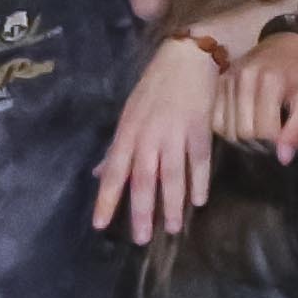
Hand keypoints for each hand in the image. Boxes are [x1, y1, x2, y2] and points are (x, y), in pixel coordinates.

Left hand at [91, 36, 229, 241]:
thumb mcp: (129, 114)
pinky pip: (199, 162)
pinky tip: (199, 201)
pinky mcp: (200, 129)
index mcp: (128, 132)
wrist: (188, 57)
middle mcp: (149, 135)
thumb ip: (116, 147)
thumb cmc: (154, 86)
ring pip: (173, 176)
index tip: (100, 225)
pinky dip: (199, 182)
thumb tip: (98, 174)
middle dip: (142, 211)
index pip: (114, 171)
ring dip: (173, 204)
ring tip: (172, 228)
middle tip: (141, 239)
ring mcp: (176, 133)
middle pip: (144, 180)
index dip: (106, 199)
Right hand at [227, 18, 297, 159]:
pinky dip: (228, 128)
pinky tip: (243, 124)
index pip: (264, 131)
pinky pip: (216, 119)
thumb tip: (283, 159)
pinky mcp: (219, 82)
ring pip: (227, 129)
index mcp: (270, 81)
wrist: (291, 41)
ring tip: (259, 132)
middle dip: (258, 144)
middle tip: (271, 139)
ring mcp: (228, 79)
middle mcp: (244, 78)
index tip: (283, 140)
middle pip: (242, 132)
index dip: (274, 144)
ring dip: (242, 140)